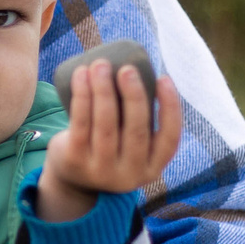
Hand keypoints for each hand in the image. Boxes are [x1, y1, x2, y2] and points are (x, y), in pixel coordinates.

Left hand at [36, 61, 183, 221]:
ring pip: (105, 125)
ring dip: (103, 90)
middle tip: (127, 69)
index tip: (163, 78)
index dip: (170, 107)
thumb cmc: (111, 147)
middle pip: (136, 130)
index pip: (170, 138)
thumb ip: (140, 118)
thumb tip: (139, 67)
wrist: (74, 178)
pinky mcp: (75, 160)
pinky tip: (81, 76)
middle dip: (133, 95)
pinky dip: (81, 96)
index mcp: (153, 167)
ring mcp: (101, 170)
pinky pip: (80, 124)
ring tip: (100, 65)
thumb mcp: (132, 143)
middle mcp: (130, 174)